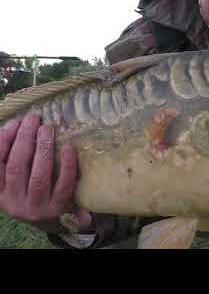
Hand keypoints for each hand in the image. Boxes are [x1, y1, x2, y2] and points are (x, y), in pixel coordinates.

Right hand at [0, 114, 92, 233]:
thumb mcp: (19, 182)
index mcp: (1, 193)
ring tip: (48, 129)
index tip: (14, 122)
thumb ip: (15, 160)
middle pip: (17, 166)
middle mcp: (15, 202)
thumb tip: (17, 125)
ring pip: (39, 176)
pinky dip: (67, 165)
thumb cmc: (37, 193)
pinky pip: (64, 184)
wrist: (57, 221)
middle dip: (24, 139)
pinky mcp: (58, 208)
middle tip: (34, 119)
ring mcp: (37, 207)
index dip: (3, 141)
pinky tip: (69, 148)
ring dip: (43, 149)